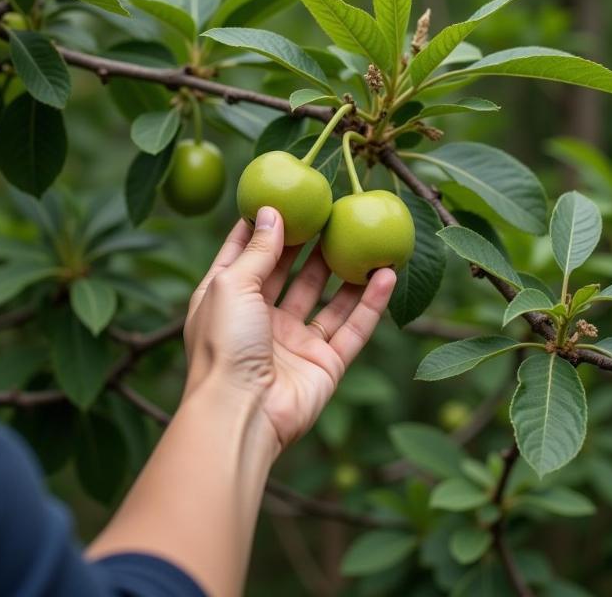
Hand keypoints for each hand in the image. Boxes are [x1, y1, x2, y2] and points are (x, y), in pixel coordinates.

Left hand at [184, 206, 396, 450]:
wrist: (240, 414)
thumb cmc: (224, 344)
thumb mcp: (231, 284)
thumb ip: (257, 250)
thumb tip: (272, 212)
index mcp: (227, 300)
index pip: (245, 254)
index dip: (262, 227)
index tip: (284, 198)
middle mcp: (260, 320)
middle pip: (290, 273)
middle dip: (310, 243)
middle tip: (333, 211)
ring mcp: (293, 344)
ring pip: (326, 298)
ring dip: (345, 269)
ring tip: (365, 236)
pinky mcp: (325, 365)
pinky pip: (353, 328)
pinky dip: (371, 303)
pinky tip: (387, 273)